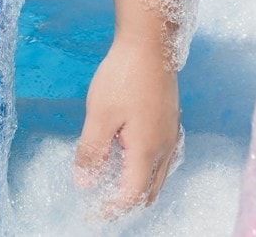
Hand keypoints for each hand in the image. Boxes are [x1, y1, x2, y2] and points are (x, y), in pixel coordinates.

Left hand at [74, 35, 181, 216]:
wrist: (149, 43)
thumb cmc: (123, 76)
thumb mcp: (99, 115)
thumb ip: (92, 152)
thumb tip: (84, 184)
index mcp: (146, 151)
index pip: (131, 196)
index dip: (112, 209)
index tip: (93, 212)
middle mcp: (164, 148)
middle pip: (148, 190)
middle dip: (127, 202)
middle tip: (103, 201)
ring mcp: (171, 133)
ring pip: (158, 175)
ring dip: (138, 185)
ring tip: (114, 182)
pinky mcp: (170, 119)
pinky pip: (161, 156)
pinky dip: (146, 167)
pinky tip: (131, 153)